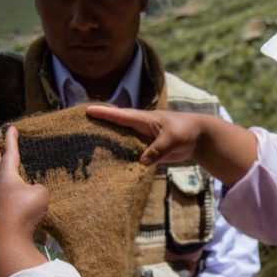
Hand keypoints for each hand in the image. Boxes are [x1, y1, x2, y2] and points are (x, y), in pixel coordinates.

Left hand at [0, 126, 49, 276]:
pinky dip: (3, 184)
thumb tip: (33, 191)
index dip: (11, 139)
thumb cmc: (25, 212)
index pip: (9, 152)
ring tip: (0, 164)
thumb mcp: (41, 194)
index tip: (11, 127)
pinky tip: (10, 189)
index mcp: (6, 175)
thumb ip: (38, 187)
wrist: (10, 238)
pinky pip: (0, 191)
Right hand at [86, 105, 203, 165]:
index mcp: (143, 119)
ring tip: (87, 148)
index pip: (120, 116)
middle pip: (115, 127)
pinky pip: (130, 153)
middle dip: (98, 126)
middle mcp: (139, 128)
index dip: (104, 113)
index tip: (86, 111)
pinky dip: (121, 157)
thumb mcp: (172, 139)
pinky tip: (110, 165)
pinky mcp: (147, 150)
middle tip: (78, 129)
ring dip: (107, 144)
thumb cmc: (185, 131)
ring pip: (121, 141)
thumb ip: (157, 150)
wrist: (198, 137)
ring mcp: (142, 139)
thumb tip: (142, 163)